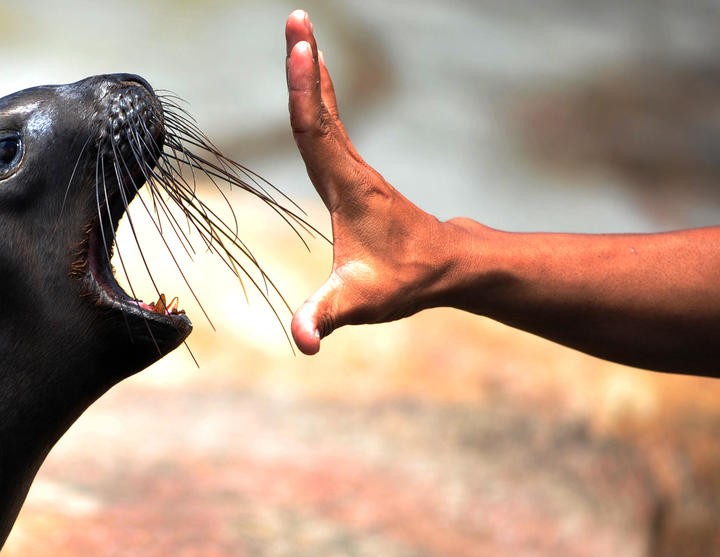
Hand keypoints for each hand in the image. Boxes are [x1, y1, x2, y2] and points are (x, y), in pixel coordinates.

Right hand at [285, 10, 458, 353]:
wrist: (443, 267)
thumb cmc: (402, 280)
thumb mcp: (360, 302)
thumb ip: (326, 317)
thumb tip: (303, 342)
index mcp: (346, 186)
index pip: (317, 130)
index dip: (303, 91)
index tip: (299, 49)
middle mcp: (349, 166)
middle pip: (320, 105)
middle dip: (306, 60)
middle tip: (296, 17)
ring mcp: (352, 165)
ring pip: (325, 107)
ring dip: (310, 68)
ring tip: (298, 31)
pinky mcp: (351, 170)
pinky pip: (328, 121)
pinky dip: (315, 92)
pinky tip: (310, 75)